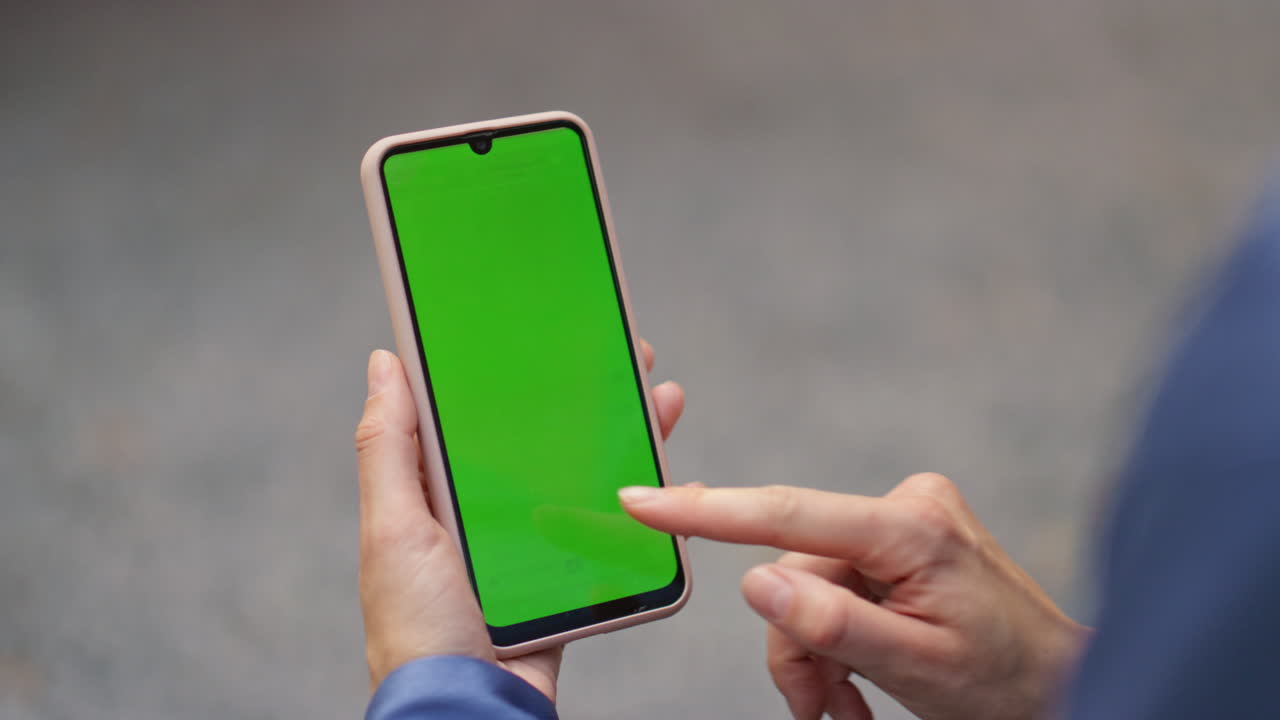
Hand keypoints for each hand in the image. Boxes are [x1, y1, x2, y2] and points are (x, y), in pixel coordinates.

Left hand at [355, 341, 684, 700]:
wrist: (476, 711)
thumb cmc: (418, 631)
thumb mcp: (395, 529)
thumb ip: (388, 448)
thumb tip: (384, 365)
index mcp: (435, 490)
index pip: (471, 412)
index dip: (505, 370)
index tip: (542, 329)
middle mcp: (483, 509)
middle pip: (539, 435)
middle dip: (582, 393)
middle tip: (620, 354)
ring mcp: (527, 541)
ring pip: (580, 472)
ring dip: (621, 434)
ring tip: (656, 397)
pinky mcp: (565, 572)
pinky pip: (604, 523)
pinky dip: (635, 496)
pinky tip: (662, 468)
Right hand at [620, 474, 1089, 719]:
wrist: (1060, 684)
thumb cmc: (1005, 681)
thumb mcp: (915, 666)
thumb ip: (832, 622)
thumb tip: (757, 580)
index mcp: (911, 529)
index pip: (789, 514)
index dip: (708, 511)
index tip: (642, 502)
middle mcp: (906, 506)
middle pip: (796, 571)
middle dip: (797, 644)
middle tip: (816, 708)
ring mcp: (905, 519)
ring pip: (810, 585)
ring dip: (814, 651)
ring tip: (843, 706)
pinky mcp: (903, 537)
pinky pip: (837, 582)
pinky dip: (835, 635)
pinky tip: (857, 679)